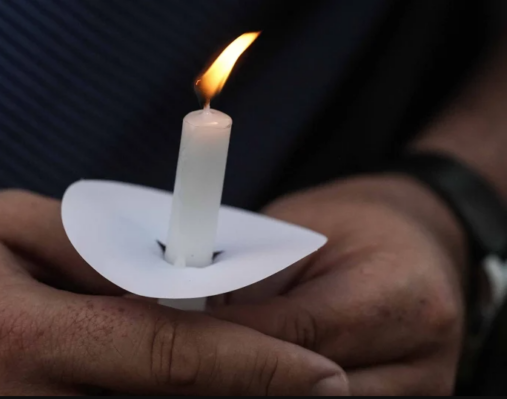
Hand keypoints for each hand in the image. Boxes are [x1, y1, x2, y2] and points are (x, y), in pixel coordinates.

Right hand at [0, 190, 347, 394]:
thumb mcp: (6, 226)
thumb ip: (99, 247)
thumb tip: (179, 266)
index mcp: (25, 339)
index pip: (174, 354)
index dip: (258, 366)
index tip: (324, 375)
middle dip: (248, 397)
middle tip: (307, 386)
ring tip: (252, 385)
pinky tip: (171, 388)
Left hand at [211, 175, 466, 395]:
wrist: (415, 239)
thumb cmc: (356, 227)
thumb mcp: (303, 234)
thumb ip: (258, 282)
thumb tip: (199, 318)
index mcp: (398, 292)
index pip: (298, 331)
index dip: (234, 335)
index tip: (189, 333)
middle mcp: (420, 354)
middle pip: (310, 385)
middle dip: (248, 370)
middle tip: (201, 353)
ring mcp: (421, 387)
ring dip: (269, 385)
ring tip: (229, 361)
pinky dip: (293, 390)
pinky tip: (266, 370)